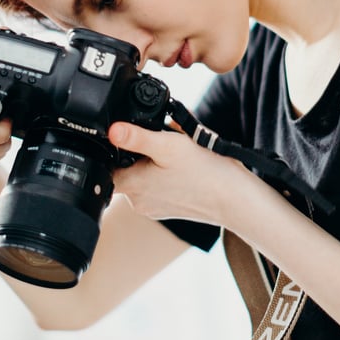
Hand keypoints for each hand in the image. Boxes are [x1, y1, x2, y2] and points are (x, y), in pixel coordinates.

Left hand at [107, 120, 252, 226]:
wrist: (234, 199)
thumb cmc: (203, 172)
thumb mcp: (167, 145)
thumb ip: (136, 137)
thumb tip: (111, 130)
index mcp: (132, 185)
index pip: (105, 168)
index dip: (112, 150)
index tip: (129, 139)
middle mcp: (138, 201)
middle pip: (125, 170)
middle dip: (138, 154)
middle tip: (161, 143)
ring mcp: (154, 208)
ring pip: (143, 178)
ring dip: (154, 163)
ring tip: (176, 155)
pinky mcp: (168, 209)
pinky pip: (159, 187)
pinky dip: (167, 175)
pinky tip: (184, 168)